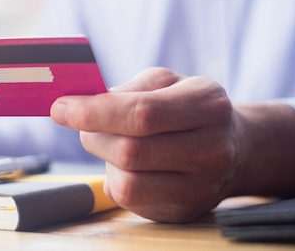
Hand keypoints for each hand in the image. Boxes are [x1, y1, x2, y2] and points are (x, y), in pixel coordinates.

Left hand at [50, 67, 294, 222]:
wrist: (234, 147)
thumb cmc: (187, 107)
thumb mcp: (167, 82)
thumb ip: (129, 89)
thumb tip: (83, 102)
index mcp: (207, 105)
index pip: (142, 113)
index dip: (94, 112)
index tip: (60, 108)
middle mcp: (212, 149)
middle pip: (131, 152)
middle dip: (93, 135)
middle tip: (79, 121)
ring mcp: (202, 187)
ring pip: (128, 183)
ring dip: (101, 159)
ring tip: (107, 141)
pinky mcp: (185, 211)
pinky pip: (131, 201)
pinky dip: (115, 179)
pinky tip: (125, 165)